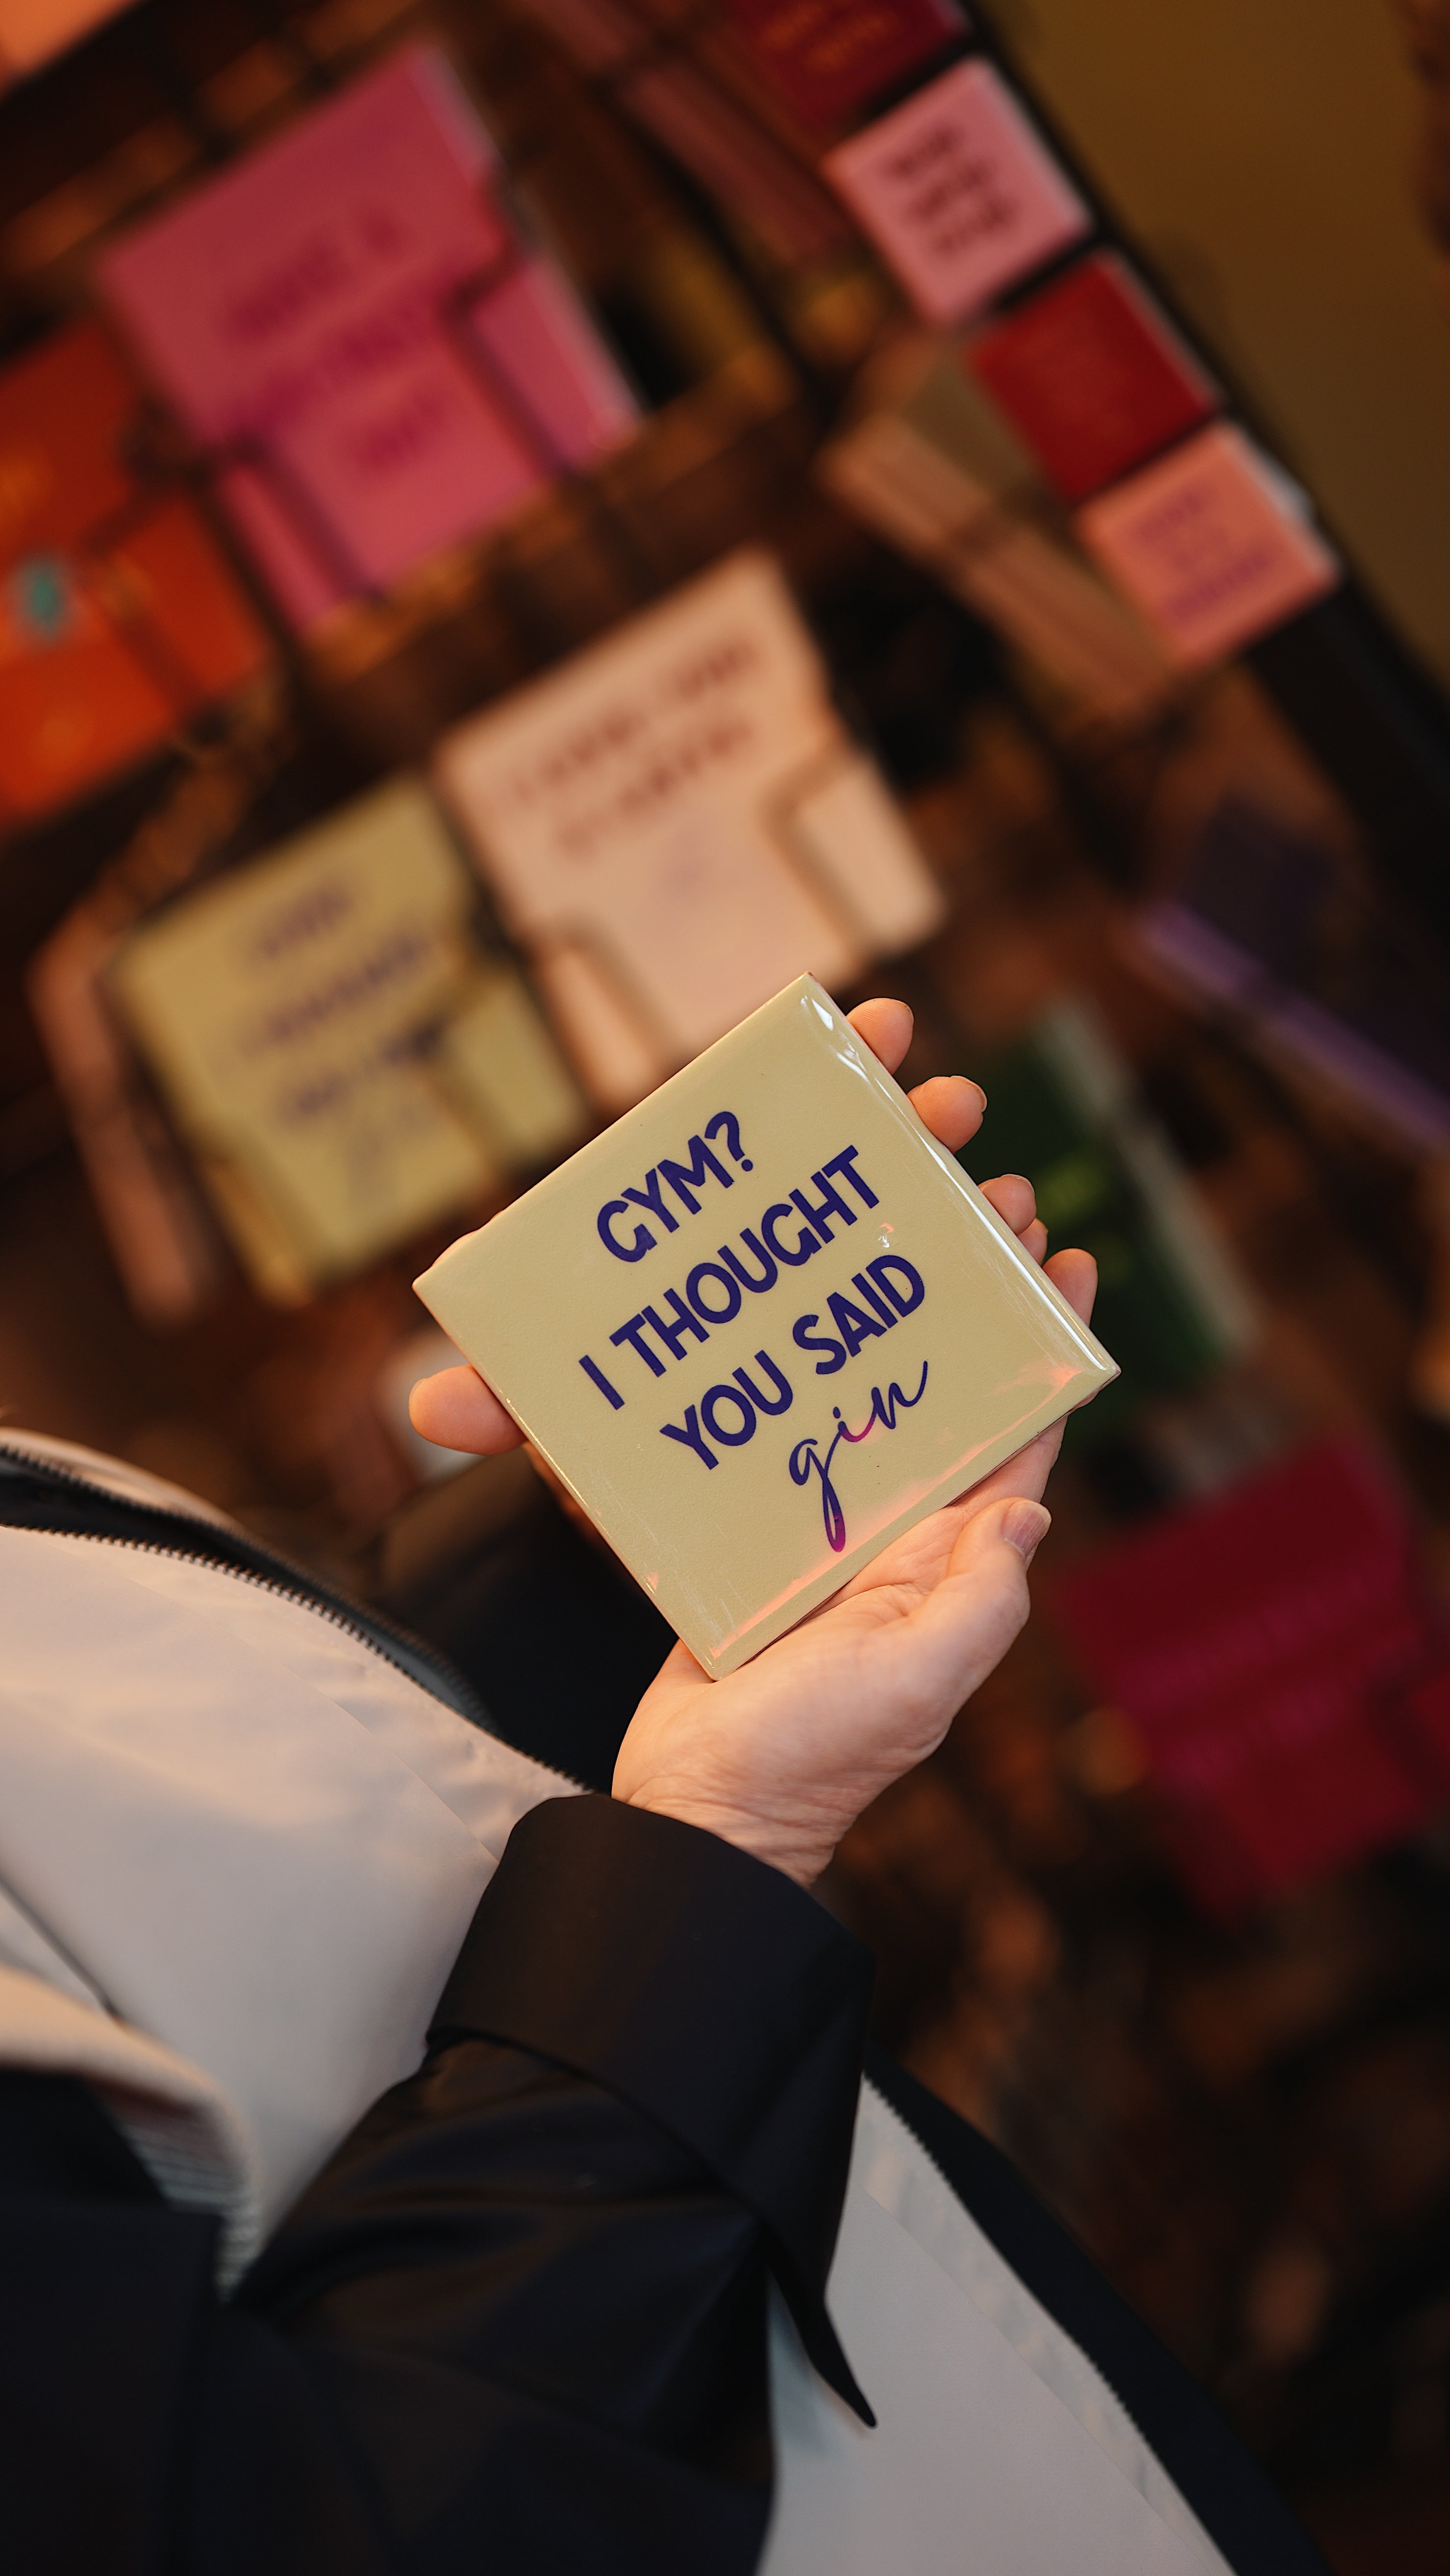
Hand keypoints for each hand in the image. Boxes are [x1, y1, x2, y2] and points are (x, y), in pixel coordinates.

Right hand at [411, 998, 1095, 1886]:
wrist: (698, 1815)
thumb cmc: (811, 1760)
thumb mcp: (912, 1684)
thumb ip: (974, 1602)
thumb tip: (1030, 1506)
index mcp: (947, 1566)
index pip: (1017, 1441)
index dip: (1046, 1355)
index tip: (1068, 1258)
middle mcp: (896, 1542)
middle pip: (942, 1397)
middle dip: (966, 1305)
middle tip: (978, 1202)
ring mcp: (821, 1540)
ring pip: (857, 1404)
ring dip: (876, 1322)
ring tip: (884, 1232)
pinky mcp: (745, 1545)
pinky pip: (767, 1448)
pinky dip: (774, 1385)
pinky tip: (770, 1323)